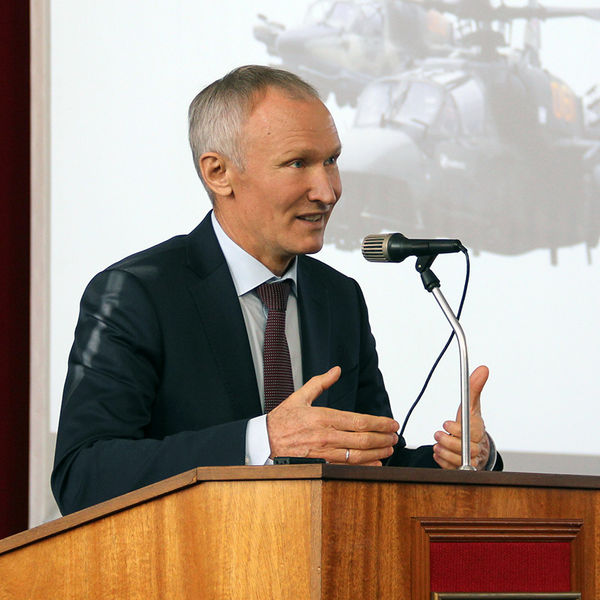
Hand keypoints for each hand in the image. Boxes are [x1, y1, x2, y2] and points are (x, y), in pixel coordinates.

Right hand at [267, 366, 399, 465]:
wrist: (264, 441)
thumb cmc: (281, 420)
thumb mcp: (300, 396)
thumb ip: (320, 382)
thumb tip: (336, 370)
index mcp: (323, 417)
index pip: (359, 421)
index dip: (379, 423)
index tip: (392, 423)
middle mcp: (326, 435)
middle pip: (363, 439)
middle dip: (383, 438)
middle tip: (395, 436)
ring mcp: (324, 452)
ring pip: (358, 454)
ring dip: (377, 452)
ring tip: (389, 448)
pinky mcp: (321, 464)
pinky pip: (347, 466)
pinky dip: (364, 466)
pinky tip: (375, 463)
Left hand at [432, 365, 490, 469]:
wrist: (477, 447)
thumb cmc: (472, 425)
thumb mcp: (471, 406)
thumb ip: (474, 388)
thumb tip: (483, 368)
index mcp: (478, 431)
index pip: (468, 433)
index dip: (455, 429)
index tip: (446, 424)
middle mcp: (476, 448)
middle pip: (461, 448)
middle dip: (447, 441)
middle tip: (438, 435)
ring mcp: (470, 460)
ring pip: (454, 460)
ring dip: (442, 451)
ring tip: (438, 444)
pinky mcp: (461, 470)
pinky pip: (449, 468)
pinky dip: (441, 460)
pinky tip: (439, 452)